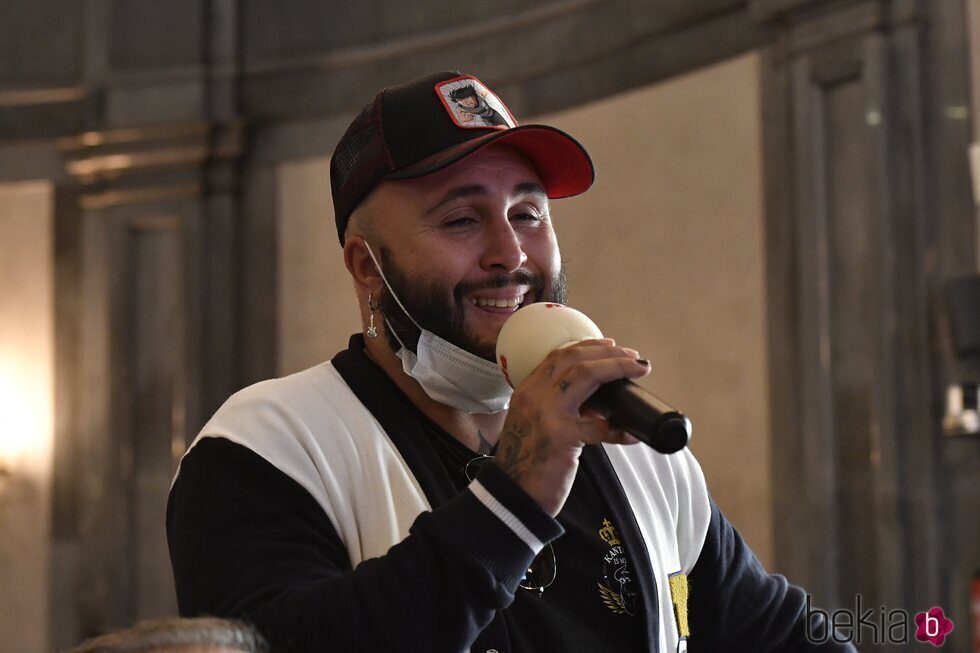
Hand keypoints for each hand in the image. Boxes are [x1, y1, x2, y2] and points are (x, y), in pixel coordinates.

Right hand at [495, 338, 649, 514]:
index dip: (588, 346)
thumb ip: (557, 409)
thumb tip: (598, 404)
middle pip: (575, 358)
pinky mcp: (562, 437)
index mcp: (526, 391)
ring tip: (639, 370)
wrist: (513, 498)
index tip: (610, 345)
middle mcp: (534, 396)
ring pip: (587, 375)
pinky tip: (633, 433)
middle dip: (609, 353)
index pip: (558, 355)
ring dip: (618, 368)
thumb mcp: (534, 425)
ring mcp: (547, 414)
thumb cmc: (527, 465)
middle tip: (632, 357)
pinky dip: (621, 428)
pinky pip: (601, 426)